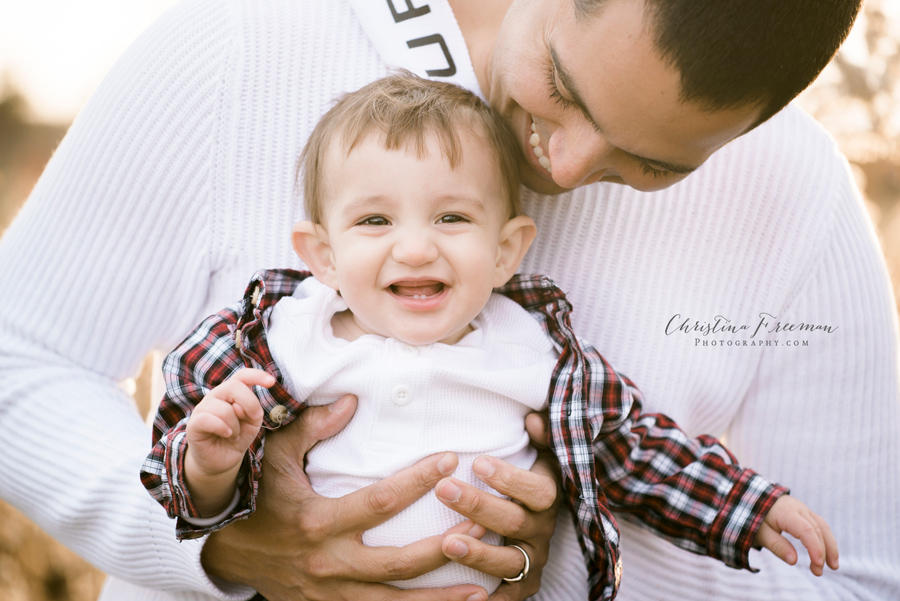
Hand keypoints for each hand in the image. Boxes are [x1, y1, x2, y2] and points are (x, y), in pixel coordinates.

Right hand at [186, 368, 269, 475]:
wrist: (221, 461)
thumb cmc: (237, 437)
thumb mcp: (252, 423)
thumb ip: (252, 410)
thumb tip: (237, 406)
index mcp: (231, 392)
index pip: (242, 376)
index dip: (257, 375)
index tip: (272, 382)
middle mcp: (216, 395)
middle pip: (234, 386)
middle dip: (250, 404)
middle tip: (253, 419)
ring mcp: (203, 408)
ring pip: (224, 409)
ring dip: (236, 426)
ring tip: (234, 435)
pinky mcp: (194, 424)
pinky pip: (208, 420)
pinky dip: (223, 429)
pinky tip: (227, 435)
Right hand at [201, 395, 491, 600]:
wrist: (227, 552)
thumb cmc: (257, 497)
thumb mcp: (275, 457)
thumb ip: (312, 427)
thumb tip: (352, 400)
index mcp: (318, 520)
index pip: (381, 501)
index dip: (419, 480)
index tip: (451, 460)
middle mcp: (329, 562)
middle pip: (398, 562)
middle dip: (445, 546)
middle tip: (483, 525)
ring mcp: (331, 593)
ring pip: (394, 600)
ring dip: (441, 597)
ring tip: (483, 584)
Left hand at [436, 449, 560, 600]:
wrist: (537, 526)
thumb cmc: (527, 482)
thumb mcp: (541, 455)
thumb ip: (542, 436)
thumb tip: (533, 418)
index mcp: (547, 498)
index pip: (536, 489)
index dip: (509, 478)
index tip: (478, 462)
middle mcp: (542, 531)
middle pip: (514, 522)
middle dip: (478, 506)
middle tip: (444, 490)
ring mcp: (532, 561)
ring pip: (507, 562)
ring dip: (477, 553)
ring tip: (446, 542)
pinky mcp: (522, 587)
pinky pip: (505, 597)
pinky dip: (486, 598)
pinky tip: (459, 594)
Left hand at [754, 495, 838, 575]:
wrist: (753, 497)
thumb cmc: (754, 517)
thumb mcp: (760, 533)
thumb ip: (776, 545)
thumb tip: (794, 561)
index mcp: (786, 512)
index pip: (806, 530)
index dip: (815, 547)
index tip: (818, 564)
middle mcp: (799, 508)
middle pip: (817, 530)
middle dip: (822, 552)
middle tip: (818, 572)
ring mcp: (804, 509)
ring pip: (823, 526)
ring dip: (830, 546)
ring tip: (833, 566)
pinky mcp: (805, 512)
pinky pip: (820, 525)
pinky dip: (825, 540)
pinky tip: (827, 554)